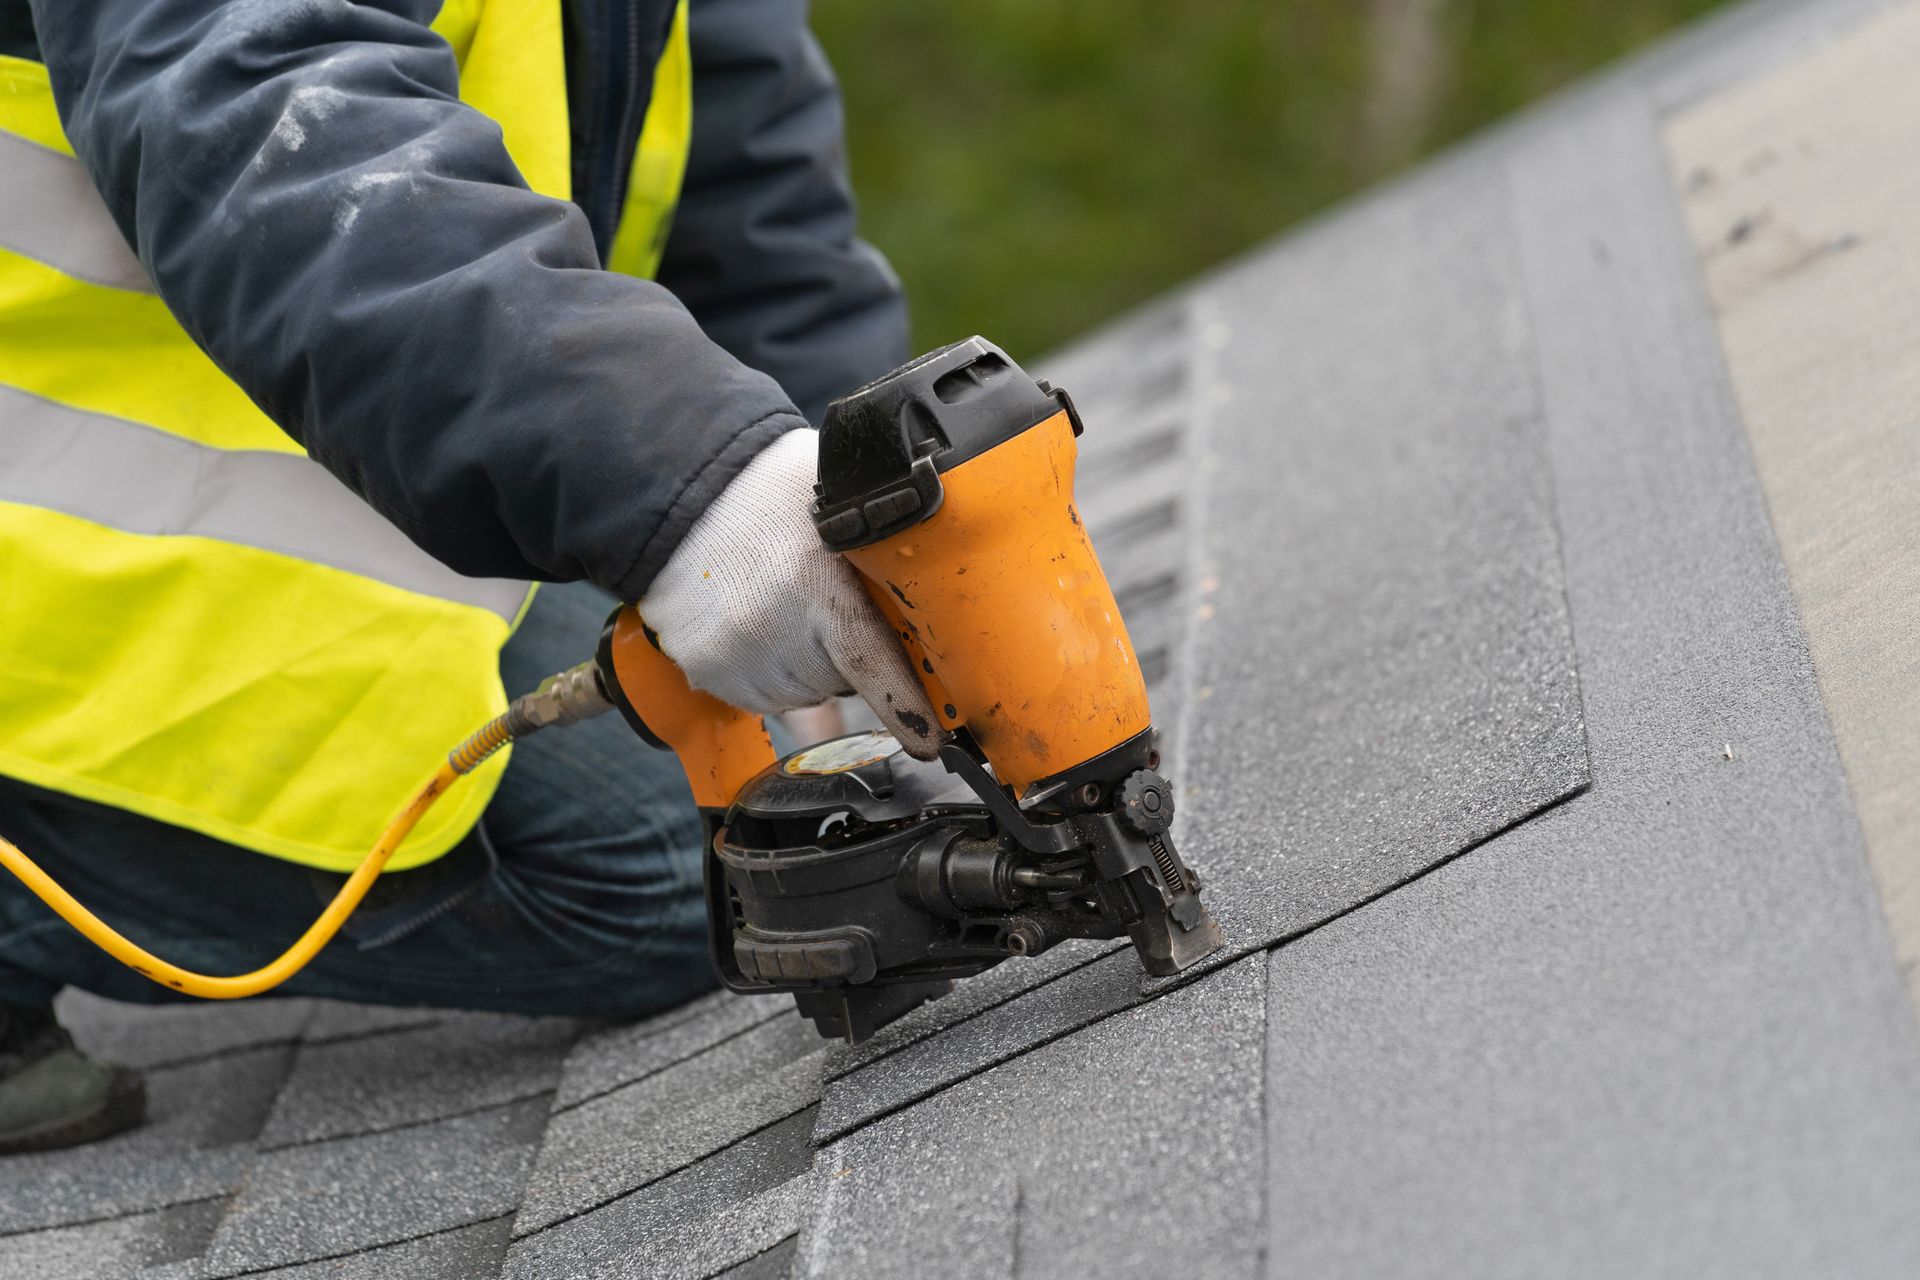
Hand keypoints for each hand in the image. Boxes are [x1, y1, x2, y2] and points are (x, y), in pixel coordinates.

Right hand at [640, 430, 945, 758]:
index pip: (871, 662)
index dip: (905, 707)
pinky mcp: (705, 669)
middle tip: (829, 604)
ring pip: (801, 695)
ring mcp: (733, 654)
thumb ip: (882, 551)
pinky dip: (771, 673)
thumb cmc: (767, 491)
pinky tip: (761, 625)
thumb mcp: (835, 504)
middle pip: (841, 683)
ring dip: (807, 668)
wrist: (680, 493)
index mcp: (813, 582)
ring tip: (787, 607)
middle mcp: (770, 627)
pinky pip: (759, 698)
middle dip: (849, 657)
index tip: (929, 740)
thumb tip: (930, 605)